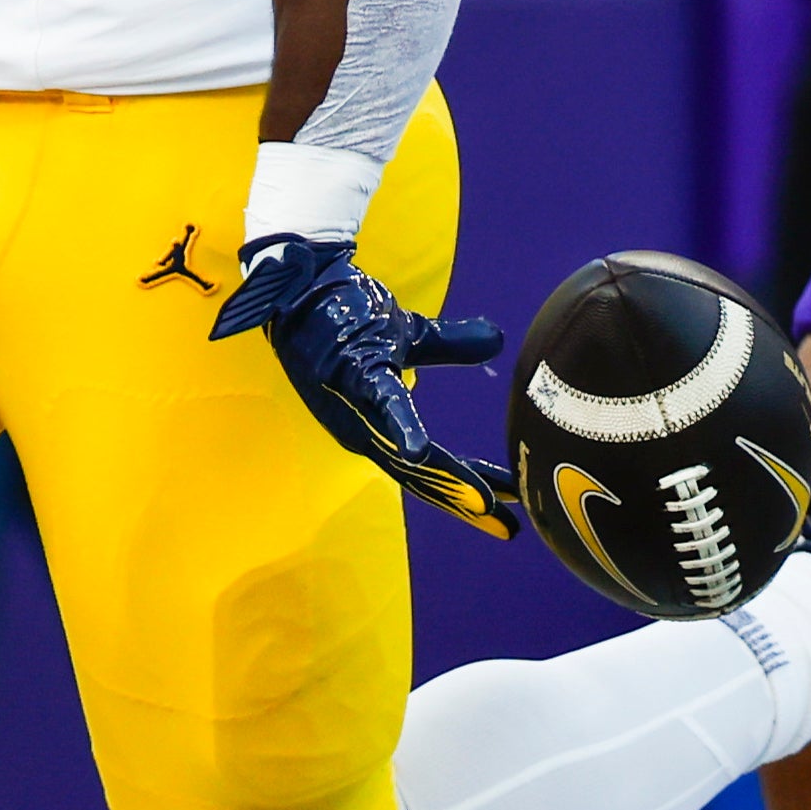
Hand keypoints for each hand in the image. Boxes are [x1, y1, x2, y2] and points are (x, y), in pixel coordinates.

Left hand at [209, 230, 517, 533]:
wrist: (302, 282)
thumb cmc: (345, 313)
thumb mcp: (410, 335)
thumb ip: (451, 345)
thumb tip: (496, 341)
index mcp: (378, 427)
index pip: (430, 469)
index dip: (468, 491)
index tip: (508, 513)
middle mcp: (364, 430)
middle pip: (421, 476)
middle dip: (465, 503)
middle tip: (508, 527)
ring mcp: (356, 406)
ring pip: (403, 454)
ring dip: (444, 479)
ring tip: (484, 504)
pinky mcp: (353, 372)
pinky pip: (381, 404)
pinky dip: (401, 427)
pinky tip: (420, 448)